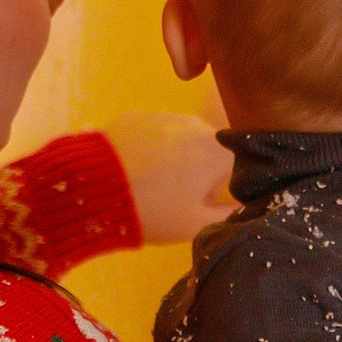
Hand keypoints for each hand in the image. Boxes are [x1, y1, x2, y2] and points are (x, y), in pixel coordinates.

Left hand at [102, 110, 232, 245]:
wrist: (94, 189)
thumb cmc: (154, 211)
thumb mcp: (197, 225)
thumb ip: (230, 215)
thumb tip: (248, 208)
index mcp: (218, 151)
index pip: (236, 168)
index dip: (219, 189)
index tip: (198, 203)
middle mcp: (197, 125)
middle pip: (208, 150)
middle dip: (197, 171)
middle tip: (171, 197)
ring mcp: (165, 116)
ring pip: (180, 140)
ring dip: (172, 159)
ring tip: (148, 184)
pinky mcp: (137, 116)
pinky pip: (153, 133)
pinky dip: (148, 148)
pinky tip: (131, 169)